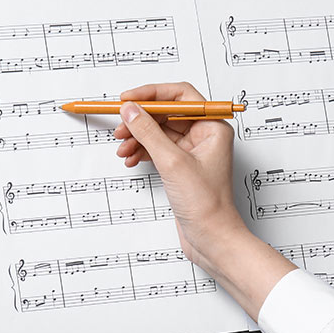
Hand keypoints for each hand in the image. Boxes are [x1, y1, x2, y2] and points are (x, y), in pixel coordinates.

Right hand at [115, 82, 296, 319]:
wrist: (212, 238)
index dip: (152, 94)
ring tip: (122, 147)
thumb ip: (149, 132)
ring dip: (138, 137)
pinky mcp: (181, 167)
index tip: (129, 98)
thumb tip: (131, 110)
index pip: (181, 96)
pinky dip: (142, 151)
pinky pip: (158, 149)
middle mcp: (204, 136)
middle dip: (141, 119)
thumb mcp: (172, 162)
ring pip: (159, 132)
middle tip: (120, 125)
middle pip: (167, 113)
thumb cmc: (207, 205)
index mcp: (213, 127)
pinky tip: (131, 158)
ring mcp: (192, 152)